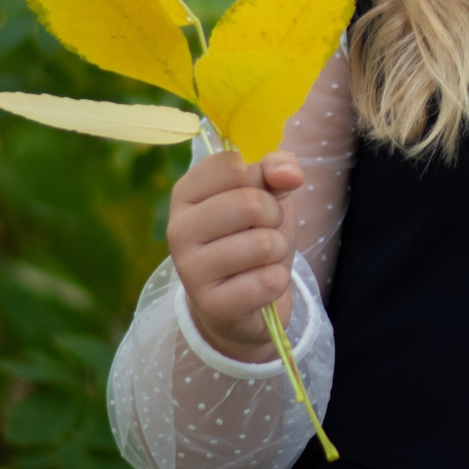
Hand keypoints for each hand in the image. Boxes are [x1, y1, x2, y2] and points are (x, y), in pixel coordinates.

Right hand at [167, 149, 305, 361]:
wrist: (245, 299)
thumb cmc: (252, 235)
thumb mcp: (268, 193)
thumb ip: (277, 168)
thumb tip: (289, 174)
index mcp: (186, 193)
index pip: (231, 164)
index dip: (260, 177)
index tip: (255, 194)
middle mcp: (179, 228)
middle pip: (250, 203)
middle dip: (274, 216)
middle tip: (262, 230)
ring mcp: (190, 269)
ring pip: (263, 244)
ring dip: (277, 250)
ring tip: (260, 259)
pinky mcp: (211, 304)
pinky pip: (269, 281)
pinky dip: (277, 280)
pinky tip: (258, 284)